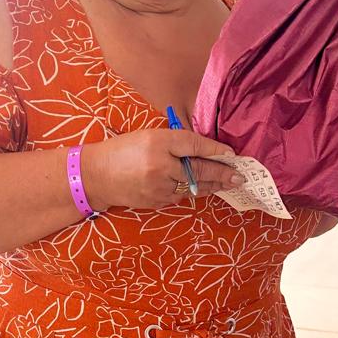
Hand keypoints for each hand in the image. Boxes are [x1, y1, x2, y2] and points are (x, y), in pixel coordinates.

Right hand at [81, 129, 244, 210]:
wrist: (98, 175)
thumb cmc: (124, 150)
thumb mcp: (149, 136)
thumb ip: (175, 142)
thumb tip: (205, 150)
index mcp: (158, 142)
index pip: (194, 145)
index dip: (215, 149)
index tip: (232, 154)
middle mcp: (160, 165)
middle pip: (199, 169)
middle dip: (222, 173)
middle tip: (240, 176)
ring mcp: (159, 186)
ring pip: (194, 187)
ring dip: (214, 186)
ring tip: (230, 184)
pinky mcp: (157, 201)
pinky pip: (181, 196)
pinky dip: (194, 192)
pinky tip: (205, 189)